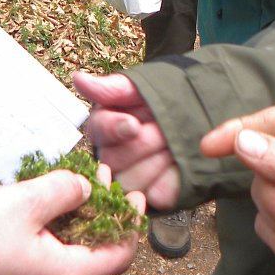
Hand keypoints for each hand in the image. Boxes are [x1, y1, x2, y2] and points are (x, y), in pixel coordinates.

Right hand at [0, 165, 141, 274]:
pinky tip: (37, 196)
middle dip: (100, 209)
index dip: (130, 220)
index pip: (120, 253)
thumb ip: (64, 190)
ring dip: (73, 213)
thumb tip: (85, 187)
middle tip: (96, 173)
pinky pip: (43, 248)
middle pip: (95, 249)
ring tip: (66, 178)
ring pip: (67, 246)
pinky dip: (49, 222)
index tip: (130, 189)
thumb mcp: (24, 202)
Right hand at [73, 71, 180, 210]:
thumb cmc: (161, 100)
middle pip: (113, 160)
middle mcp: (111, 156)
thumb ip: (111, 88)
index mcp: (104, 127)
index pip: (99, 130)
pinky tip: (178, 163)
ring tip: (172, 143)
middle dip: (144, 143)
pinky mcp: (155, 195)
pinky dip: (171, 177)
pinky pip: (156, 194)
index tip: (133, 124)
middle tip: (163, 130)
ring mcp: (131, 179)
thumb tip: (78, 78)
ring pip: (132, 181)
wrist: (196, 113)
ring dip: (158, 159)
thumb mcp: (139, 89)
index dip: (115, 129)